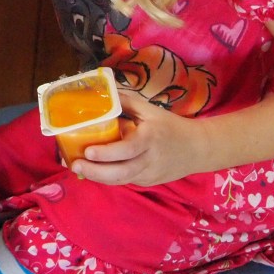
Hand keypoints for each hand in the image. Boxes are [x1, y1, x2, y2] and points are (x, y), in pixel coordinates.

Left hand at [72, 92, 206, 185]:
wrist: (197, 149)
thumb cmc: (170, 126)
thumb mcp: (150, 109)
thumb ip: (125, 101)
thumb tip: (101, 91)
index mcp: (150, 138)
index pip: (128, 149)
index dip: (107, 153)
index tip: (88, 151)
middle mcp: (150, 159)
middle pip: (121, 172)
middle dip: (96, 171)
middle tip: (75, 163)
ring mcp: (149, 174)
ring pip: (121, 180)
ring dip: (98, 177)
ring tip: (79, 169)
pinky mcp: (148, 182)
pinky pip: (125, 181)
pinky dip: (108, 177)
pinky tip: (93, 171)